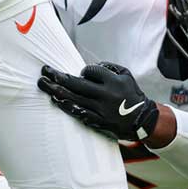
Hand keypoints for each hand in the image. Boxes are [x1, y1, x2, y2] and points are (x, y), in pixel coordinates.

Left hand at [38, 63, 160, 141]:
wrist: (143, 119)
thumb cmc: (132, 94)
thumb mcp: (126, 74)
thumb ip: (108, 67)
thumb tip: (89, 68)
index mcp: (113, 81)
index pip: (90, 71)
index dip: (83, 71)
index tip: (82, 73)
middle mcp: (106, 95)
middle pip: (77, 84)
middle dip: (58, 76)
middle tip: (44, 71)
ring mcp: (101, 109)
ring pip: (74, 99)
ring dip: (56, 90)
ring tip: (44, 84)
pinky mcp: (99, 121)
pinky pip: (79, 113)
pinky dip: (66, 106)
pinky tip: (56, 100)